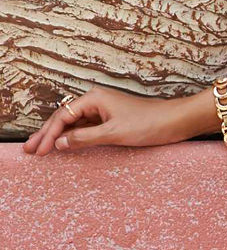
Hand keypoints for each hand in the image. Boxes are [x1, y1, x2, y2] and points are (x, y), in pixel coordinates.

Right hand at [22, 87, 188, 155]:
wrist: (175, 121)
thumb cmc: (149, 123)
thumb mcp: (114, 134)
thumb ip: (85, 138)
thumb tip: (61, 143)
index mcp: (94, 98)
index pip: (63, 116)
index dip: (49, 135)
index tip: (40, 151)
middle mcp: (95, 101)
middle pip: (63, 118)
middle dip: (46, 134)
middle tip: (29, 150)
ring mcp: (102, 110)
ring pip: (73, 123)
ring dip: (57, 136)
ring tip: (40, 149)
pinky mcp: (110, 119)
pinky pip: (85, 127)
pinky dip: (72, 137)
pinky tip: (64, 146)